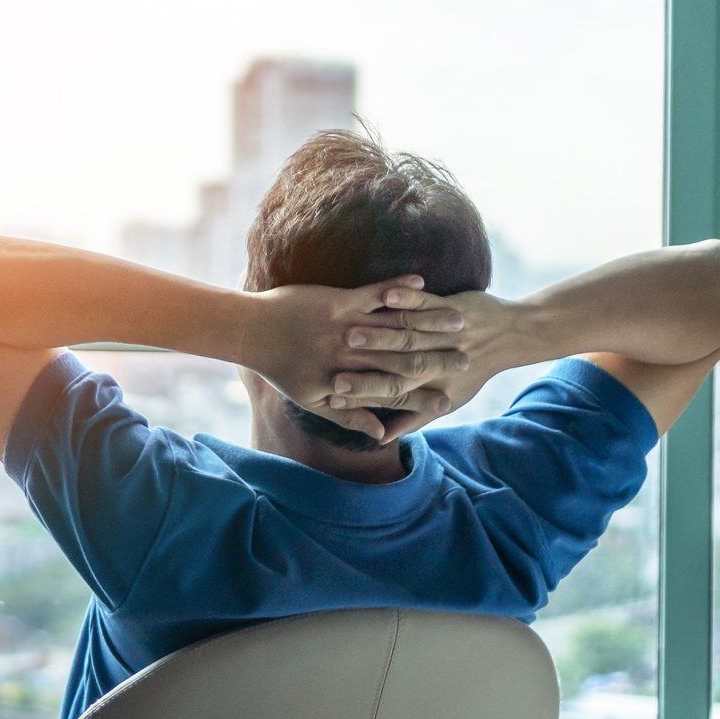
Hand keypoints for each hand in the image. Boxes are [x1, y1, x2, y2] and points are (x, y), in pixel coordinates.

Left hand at [241, 274, 472, 439]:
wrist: (251, 331)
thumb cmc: (281, 368)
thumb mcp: (314, 401)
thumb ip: (350, 418)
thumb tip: (379, 436)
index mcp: (347, 383)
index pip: (394, 394)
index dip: (424, 396)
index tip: (451, 399)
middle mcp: (350, 358)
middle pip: (402, 361)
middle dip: (437, 360)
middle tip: (468, 358)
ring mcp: (345, 328)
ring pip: (394, 328)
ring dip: (428, 323)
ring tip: (458, 321)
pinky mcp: (338, 302)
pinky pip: (373, 295)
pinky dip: (397, 289)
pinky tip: (420, 282)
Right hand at [331, 290, 529, 437]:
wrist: (511, 336)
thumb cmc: (472, 371)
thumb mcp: (447, 399)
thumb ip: (411, 418)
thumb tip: (381, 438)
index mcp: (434, 386)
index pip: (393, 395)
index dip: (363, 395)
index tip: (333, 396)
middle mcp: (440, 362)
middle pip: (396, 366)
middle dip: (363, 367)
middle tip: (333, 372)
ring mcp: (446, 334)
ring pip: (407, 334)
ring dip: (378, 333)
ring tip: (349, 332)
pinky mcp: (452, 308)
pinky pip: (426, 301)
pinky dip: (407, 296)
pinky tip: (387, 294)